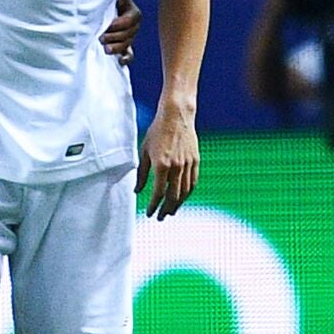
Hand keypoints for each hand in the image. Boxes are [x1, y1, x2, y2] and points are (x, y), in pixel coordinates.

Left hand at [102, 0, 141, 64]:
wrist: (108, 9)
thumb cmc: (111, 0)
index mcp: (134, 14)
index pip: (128, 21)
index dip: (117, 25)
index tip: (106, 26)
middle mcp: (134, 27)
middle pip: (127, 35)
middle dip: (114, 37)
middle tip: (100, 38)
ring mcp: (130, 37)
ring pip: (127, 45)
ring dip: (116, 48)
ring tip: (105, 49)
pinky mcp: (126, 47)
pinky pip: (129, 55)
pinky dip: (126, 59)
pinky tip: (120, 62)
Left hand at [137, 103, 198, 219]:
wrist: (176, 115)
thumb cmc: (157, 131)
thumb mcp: (144, 151)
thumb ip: (141, 173)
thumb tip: (137, 190)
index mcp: (162, 165)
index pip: (158, 193)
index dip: (153, 205)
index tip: (149, 213)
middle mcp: (177, 167)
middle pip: (173, 196)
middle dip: (166, 209)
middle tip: (160, 217)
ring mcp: (188, 164)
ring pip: (185, 191)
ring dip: (178, 204)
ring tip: (171, 212)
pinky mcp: (196, 161)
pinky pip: (193, 182)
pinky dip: (187, 193)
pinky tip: (182, 198)